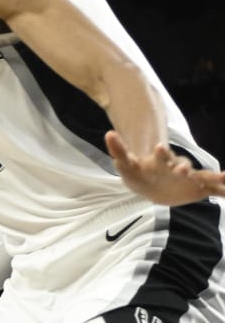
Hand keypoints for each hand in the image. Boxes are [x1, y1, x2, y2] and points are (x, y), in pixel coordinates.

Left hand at [106, 133, 224, 205]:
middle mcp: (177, 168)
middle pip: (182, 166)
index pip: (160, 156)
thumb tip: (108, 133)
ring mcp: (190, 178)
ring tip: (224, 177)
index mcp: (161, 163)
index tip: (158, 148)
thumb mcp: (126, 165)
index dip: (160, 153)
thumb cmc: (139, 173)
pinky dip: (223, 190)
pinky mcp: (198, 188)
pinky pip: (213, 189)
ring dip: (212, 177)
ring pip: (202, 176)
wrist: (152, 185)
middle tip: (182, 170)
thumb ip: (119, 150)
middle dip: (183, 167)